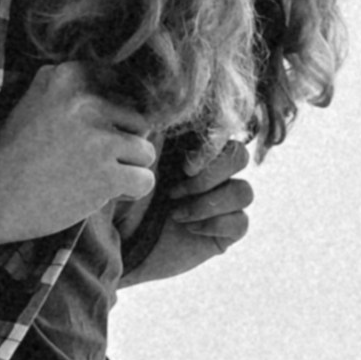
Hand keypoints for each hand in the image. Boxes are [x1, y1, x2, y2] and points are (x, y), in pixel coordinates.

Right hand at [0, 62, 159, 252]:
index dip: (113, 114)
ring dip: (130, 168)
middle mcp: (86, 102)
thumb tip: (116, 82)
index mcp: (67, 77)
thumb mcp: (34, 99)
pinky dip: (133, 190)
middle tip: (96, 160)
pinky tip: (109, 192)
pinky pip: (146, 179)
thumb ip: (69, 85)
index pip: (119, 85)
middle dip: (123, 142)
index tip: (93, 131)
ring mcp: (98, 138)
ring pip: (145, 151)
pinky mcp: (106, 174)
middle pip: (137, 120)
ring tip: (102, 177)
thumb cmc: (14, 152)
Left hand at [120, 135, 254, 287]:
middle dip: (210, 176)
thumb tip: (170, 112)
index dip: (212, 146)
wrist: (116, 247)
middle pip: (239, 156)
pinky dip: (215, 224)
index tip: (186, 165)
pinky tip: (188, 228)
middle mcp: (211, 172)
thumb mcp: (131, 164)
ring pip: (244, 192)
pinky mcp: (224, 232)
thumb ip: (153, 135)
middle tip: (174, 192)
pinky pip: (242, 222)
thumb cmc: (117, 202)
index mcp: (192, 147)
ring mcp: (220, 203)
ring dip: (209, 203)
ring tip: (175, 214)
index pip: (222, 131)